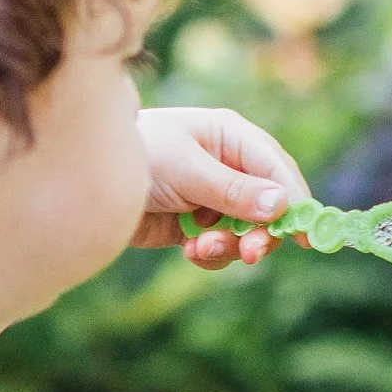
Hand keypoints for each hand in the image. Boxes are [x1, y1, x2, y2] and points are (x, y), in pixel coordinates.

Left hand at [131, 106, 306, 267]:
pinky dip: (208, 254)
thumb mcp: (187, 168)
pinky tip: (188, 248)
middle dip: (260, 233)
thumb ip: (233, 189)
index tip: (308, 235)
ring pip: (245, 233)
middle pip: (268, 208)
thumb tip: (282, 205)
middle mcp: (228, 167)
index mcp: (231, 137)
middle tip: (249, 254)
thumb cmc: (137, 154)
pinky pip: (219, 248)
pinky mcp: (193, 226)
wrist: (83, 180)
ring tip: (198, 248)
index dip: (297, 203)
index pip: (277, 170)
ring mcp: (211, 199)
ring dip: (229, 247)